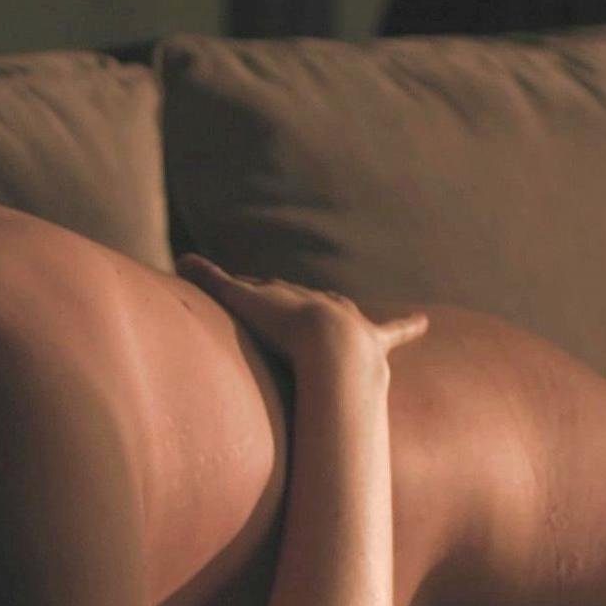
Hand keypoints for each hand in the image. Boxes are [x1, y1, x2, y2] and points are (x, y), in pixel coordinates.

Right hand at [176, 254, 427, 371]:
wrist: (331, 347)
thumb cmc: (284, 327)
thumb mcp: (241, 303)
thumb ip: (211, 282)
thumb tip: (180, 258)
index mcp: (291, 296)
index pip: (267, 293)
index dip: (251, 298)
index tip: (236, 297)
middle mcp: (323, 302)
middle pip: (305, 298)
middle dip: (293, 301)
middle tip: (281, 308)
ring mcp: (351, 322)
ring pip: (345, 311)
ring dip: (341, 312)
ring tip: (337, 313)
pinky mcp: (375, 343)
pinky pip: (395, 330)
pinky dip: (408, 324)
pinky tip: (425, 322)